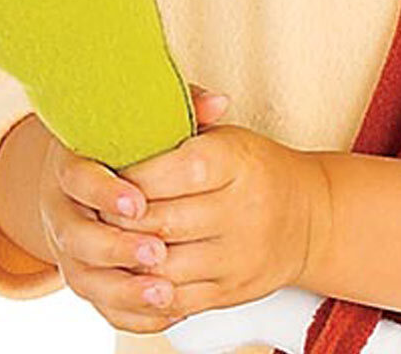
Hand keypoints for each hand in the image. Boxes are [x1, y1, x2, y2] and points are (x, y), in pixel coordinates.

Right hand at [39, 84, 230, 332]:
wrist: (91, 177)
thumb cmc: (124, 144)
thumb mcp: (143, 122)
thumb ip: (180, 110)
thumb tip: (220, 103)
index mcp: (72, 165)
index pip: (78, 178)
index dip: (104, 192)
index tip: (138, 202)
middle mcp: (63, 210)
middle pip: (76, 236)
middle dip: (115, 248)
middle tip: (156, 253)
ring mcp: (68, 249)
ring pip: (84, 277)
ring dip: (123, 289)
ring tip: (164, 292)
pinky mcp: (84, 277)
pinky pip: (99, 304)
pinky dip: (129, 312)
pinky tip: (164, 312)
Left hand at [105, 108, 326, 331]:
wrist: (308, 217)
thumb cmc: (253, 168)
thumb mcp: (225, 136)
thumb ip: (182, 122)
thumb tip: (135, 100)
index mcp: (235, 162)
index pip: (172, 171)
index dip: (131, 178)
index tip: (104, 173)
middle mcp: (241, 210)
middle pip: (162, 221)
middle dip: (119, 221)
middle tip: (92, 211)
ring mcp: (238, 256)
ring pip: (165, 267)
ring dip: (127, 259)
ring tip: (103, 244)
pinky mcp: (232, 292)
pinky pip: (178, 300)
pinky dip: (146, 291)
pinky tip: (128, 274)